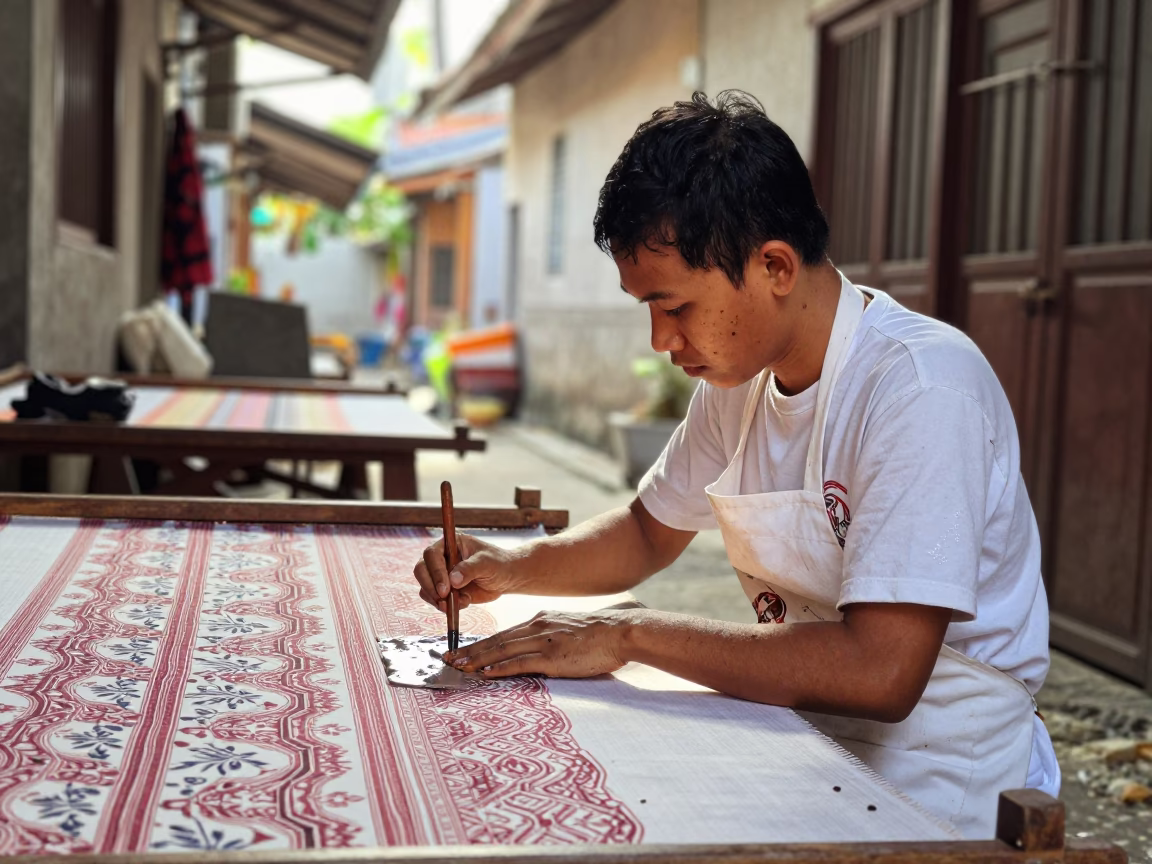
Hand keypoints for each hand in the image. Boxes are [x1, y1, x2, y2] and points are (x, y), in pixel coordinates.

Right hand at [412, 532, 518, 611]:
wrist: (505, 577)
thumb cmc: (498, 563)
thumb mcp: (487, 563)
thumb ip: (470, 569)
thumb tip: (453, 580)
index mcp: (449, 544)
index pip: (431, 554)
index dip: (435, 571)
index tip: (445, 587)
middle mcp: (441, 558)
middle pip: (421, 570)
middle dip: (430, 587)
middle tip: (444, 599)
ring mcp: (441, 575)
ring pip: (425, 588)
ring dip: (437, 599)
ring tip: (459, 602)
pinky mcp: (445, 591)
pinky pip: (435, 601)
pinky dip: (446, 606)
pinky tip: (464, 602)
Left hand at [446, 609, 632, 678]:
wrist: (619, 632)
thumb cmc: (598, 635)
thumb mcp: (567, 629)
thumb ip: (548, 636)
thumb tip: (535, 651)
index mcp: (540, 620)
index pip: (503, 633)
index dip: (480, 643)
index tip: (462, 650)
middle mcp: (537, 627)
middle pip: (496, 640)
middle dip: (469, 651)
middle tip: (448, 659)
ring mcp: (544, 642)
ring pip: (502, 650)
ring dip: (477, 660)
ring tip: (458, 667)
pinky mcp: (553, 657)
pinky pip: (520, 663)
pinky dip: (500, 668)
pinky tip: (485, 674)